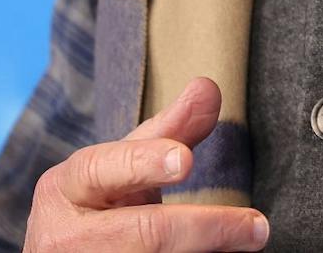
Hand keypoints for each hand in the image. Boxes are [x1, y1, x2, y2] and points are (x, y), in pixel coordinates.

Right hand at [24, 77, 267, 251]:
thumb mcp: (122, 168)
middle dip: (205, 227)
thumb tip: (208, 86)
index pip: (102, 168)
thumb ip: (168, 131)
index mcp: (66, 187)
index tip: (185, 159)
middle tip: (256, 227)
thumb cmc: (97, 204)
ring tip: (248, 245)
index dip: (143, 163)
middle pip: (144, 232)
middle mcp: (68, 233)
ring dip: (206, 251)